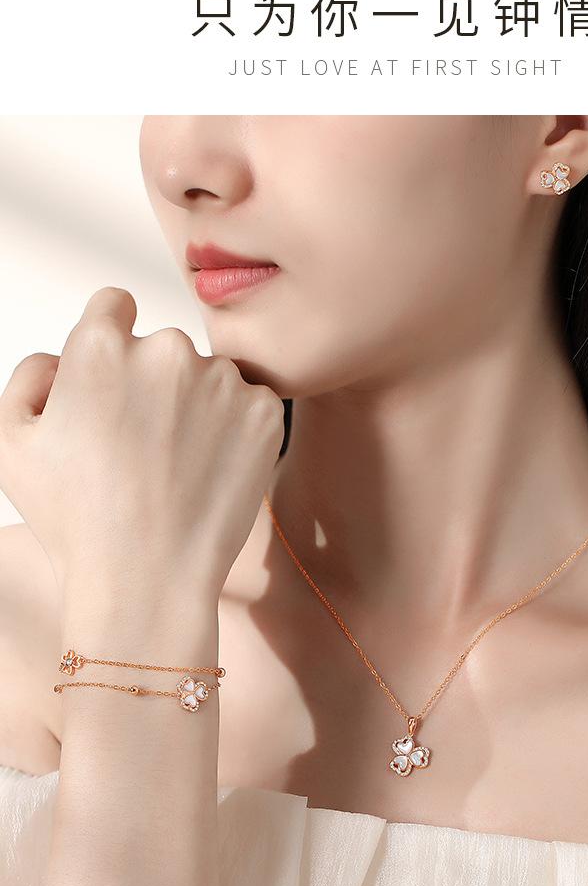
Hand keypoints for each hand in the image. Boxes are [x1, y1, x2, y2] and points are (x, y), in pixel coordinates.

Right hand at [0, 287, 284, 600]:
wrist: (147, 580)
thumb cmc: (72, 520)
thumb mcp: (10, 443)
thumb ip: (30, 377)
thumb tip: (63, 359)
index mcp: (102, 345)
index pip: (114, 305)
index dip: (110, 343)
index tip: (116, 385)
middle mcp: (167, 349)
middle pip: (164, 347)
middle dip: (154, 383)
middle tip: (142, 447)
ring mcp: (222, 381)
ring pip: (210, 378)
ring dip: (198, 407)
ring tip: (176, 469)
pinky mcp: (264, 413)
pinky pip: (248, 406)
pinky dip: (235, 432)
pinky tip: (209, 473)